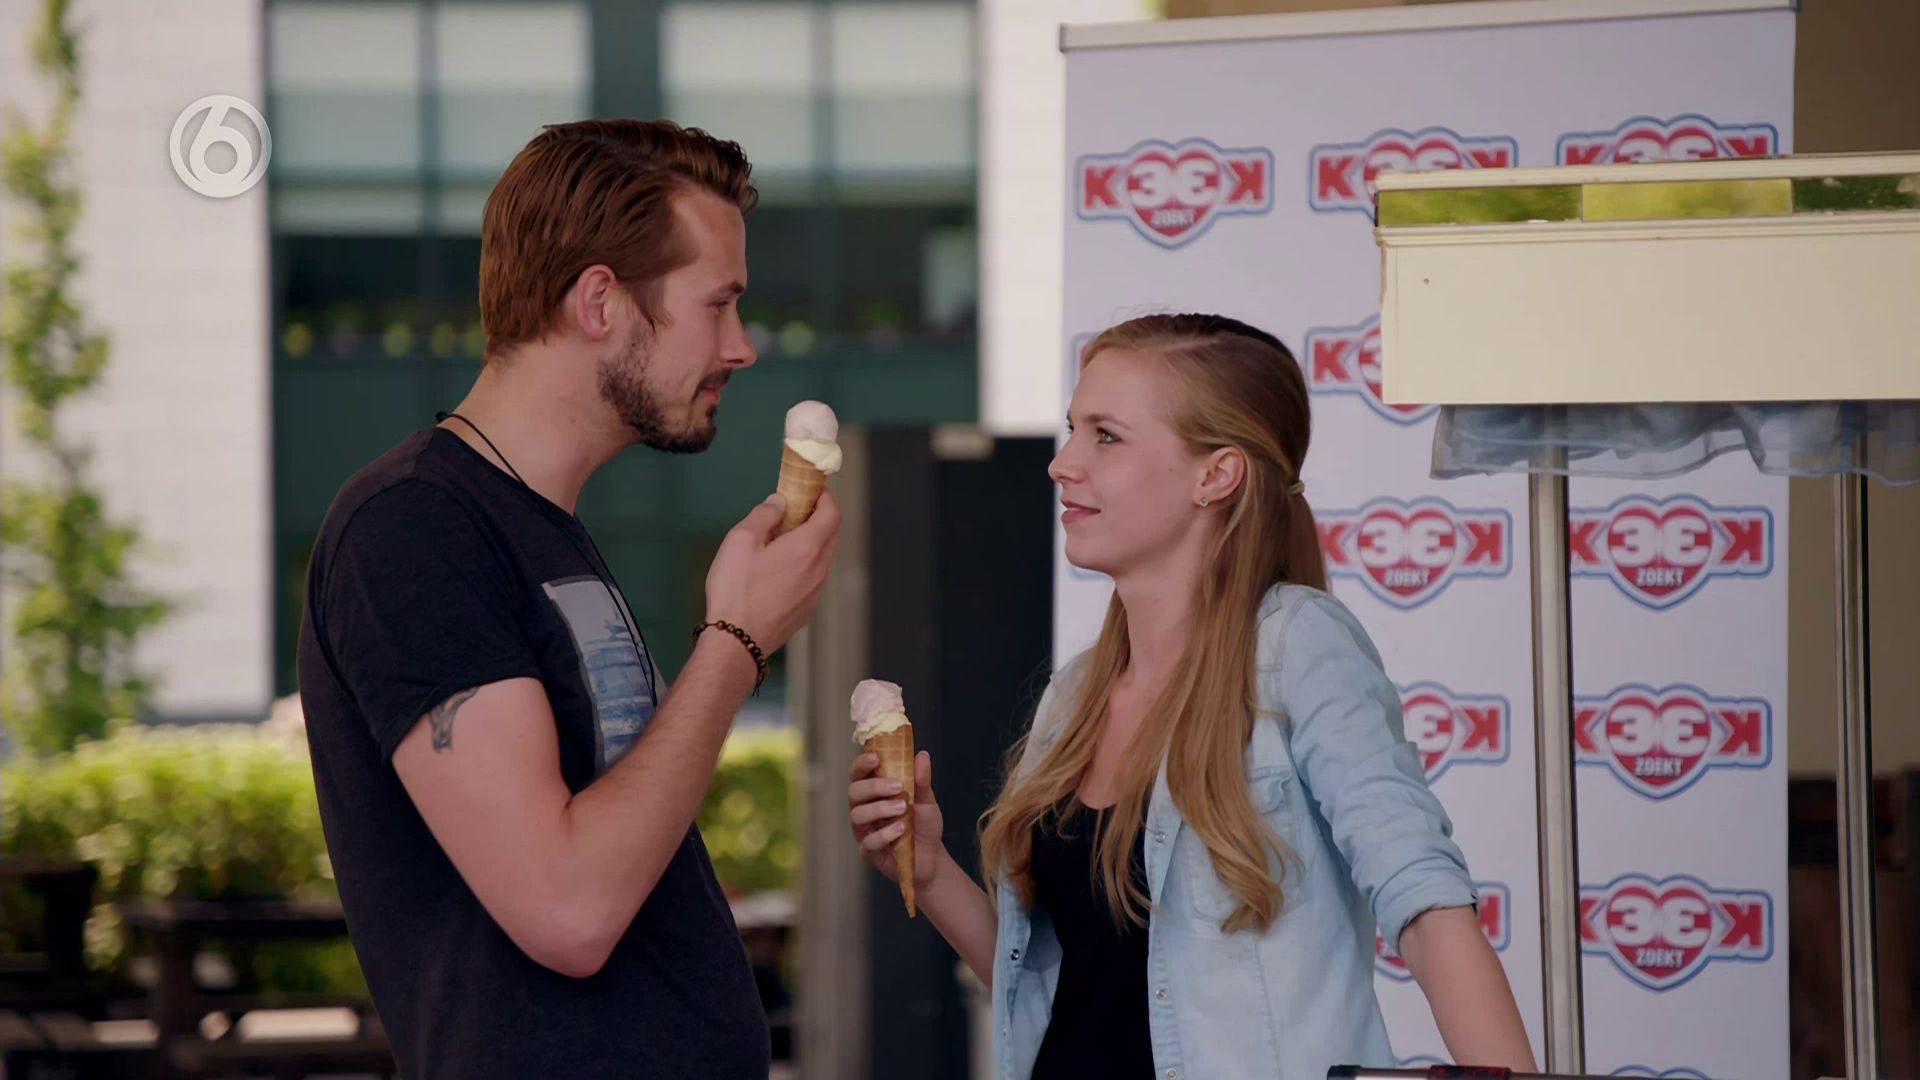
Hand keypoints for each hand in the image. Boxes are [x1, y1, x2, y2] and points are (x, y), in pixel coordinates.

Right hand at [704, 490, 840, 653]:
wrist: (736, 643)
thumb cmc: (736, 589)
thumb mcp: (740, 540)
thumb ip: (764, 515)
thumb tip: (780, 502)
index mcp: (807, 548)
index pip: (832, 512)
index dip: (825, 496)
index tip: (810, 488)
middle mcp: (819, 569)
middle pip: (831, 534)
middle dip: (817, 516)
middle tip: (791, 511)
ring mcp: (815, 592)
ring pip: (822, 557)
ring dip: (809, 542)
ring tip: (778, 542)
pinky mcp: (807, 610)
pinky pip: (812, 578)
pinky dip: (803, 565)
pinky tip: (776, 570)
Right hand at [848, 749, 943, 891]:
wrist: (932, 857)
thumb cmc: (924, 825)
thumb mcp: (927, 800)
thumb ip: (922, 780)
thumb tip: (923, 755)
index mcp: (874, 792)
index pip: (859, 773)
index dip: (861, 764)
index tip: (876, 758)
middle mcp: (864, 808)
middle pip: (854, 792)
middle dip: (874, 786)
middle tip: (897, 786)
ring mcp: (864, 830)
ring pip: (857, 815)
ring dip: (880, 809)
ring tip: (903, 809)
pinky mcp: (869, 851)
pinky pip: (868, 841)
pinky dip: (885, 834)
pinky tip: (901, 830)